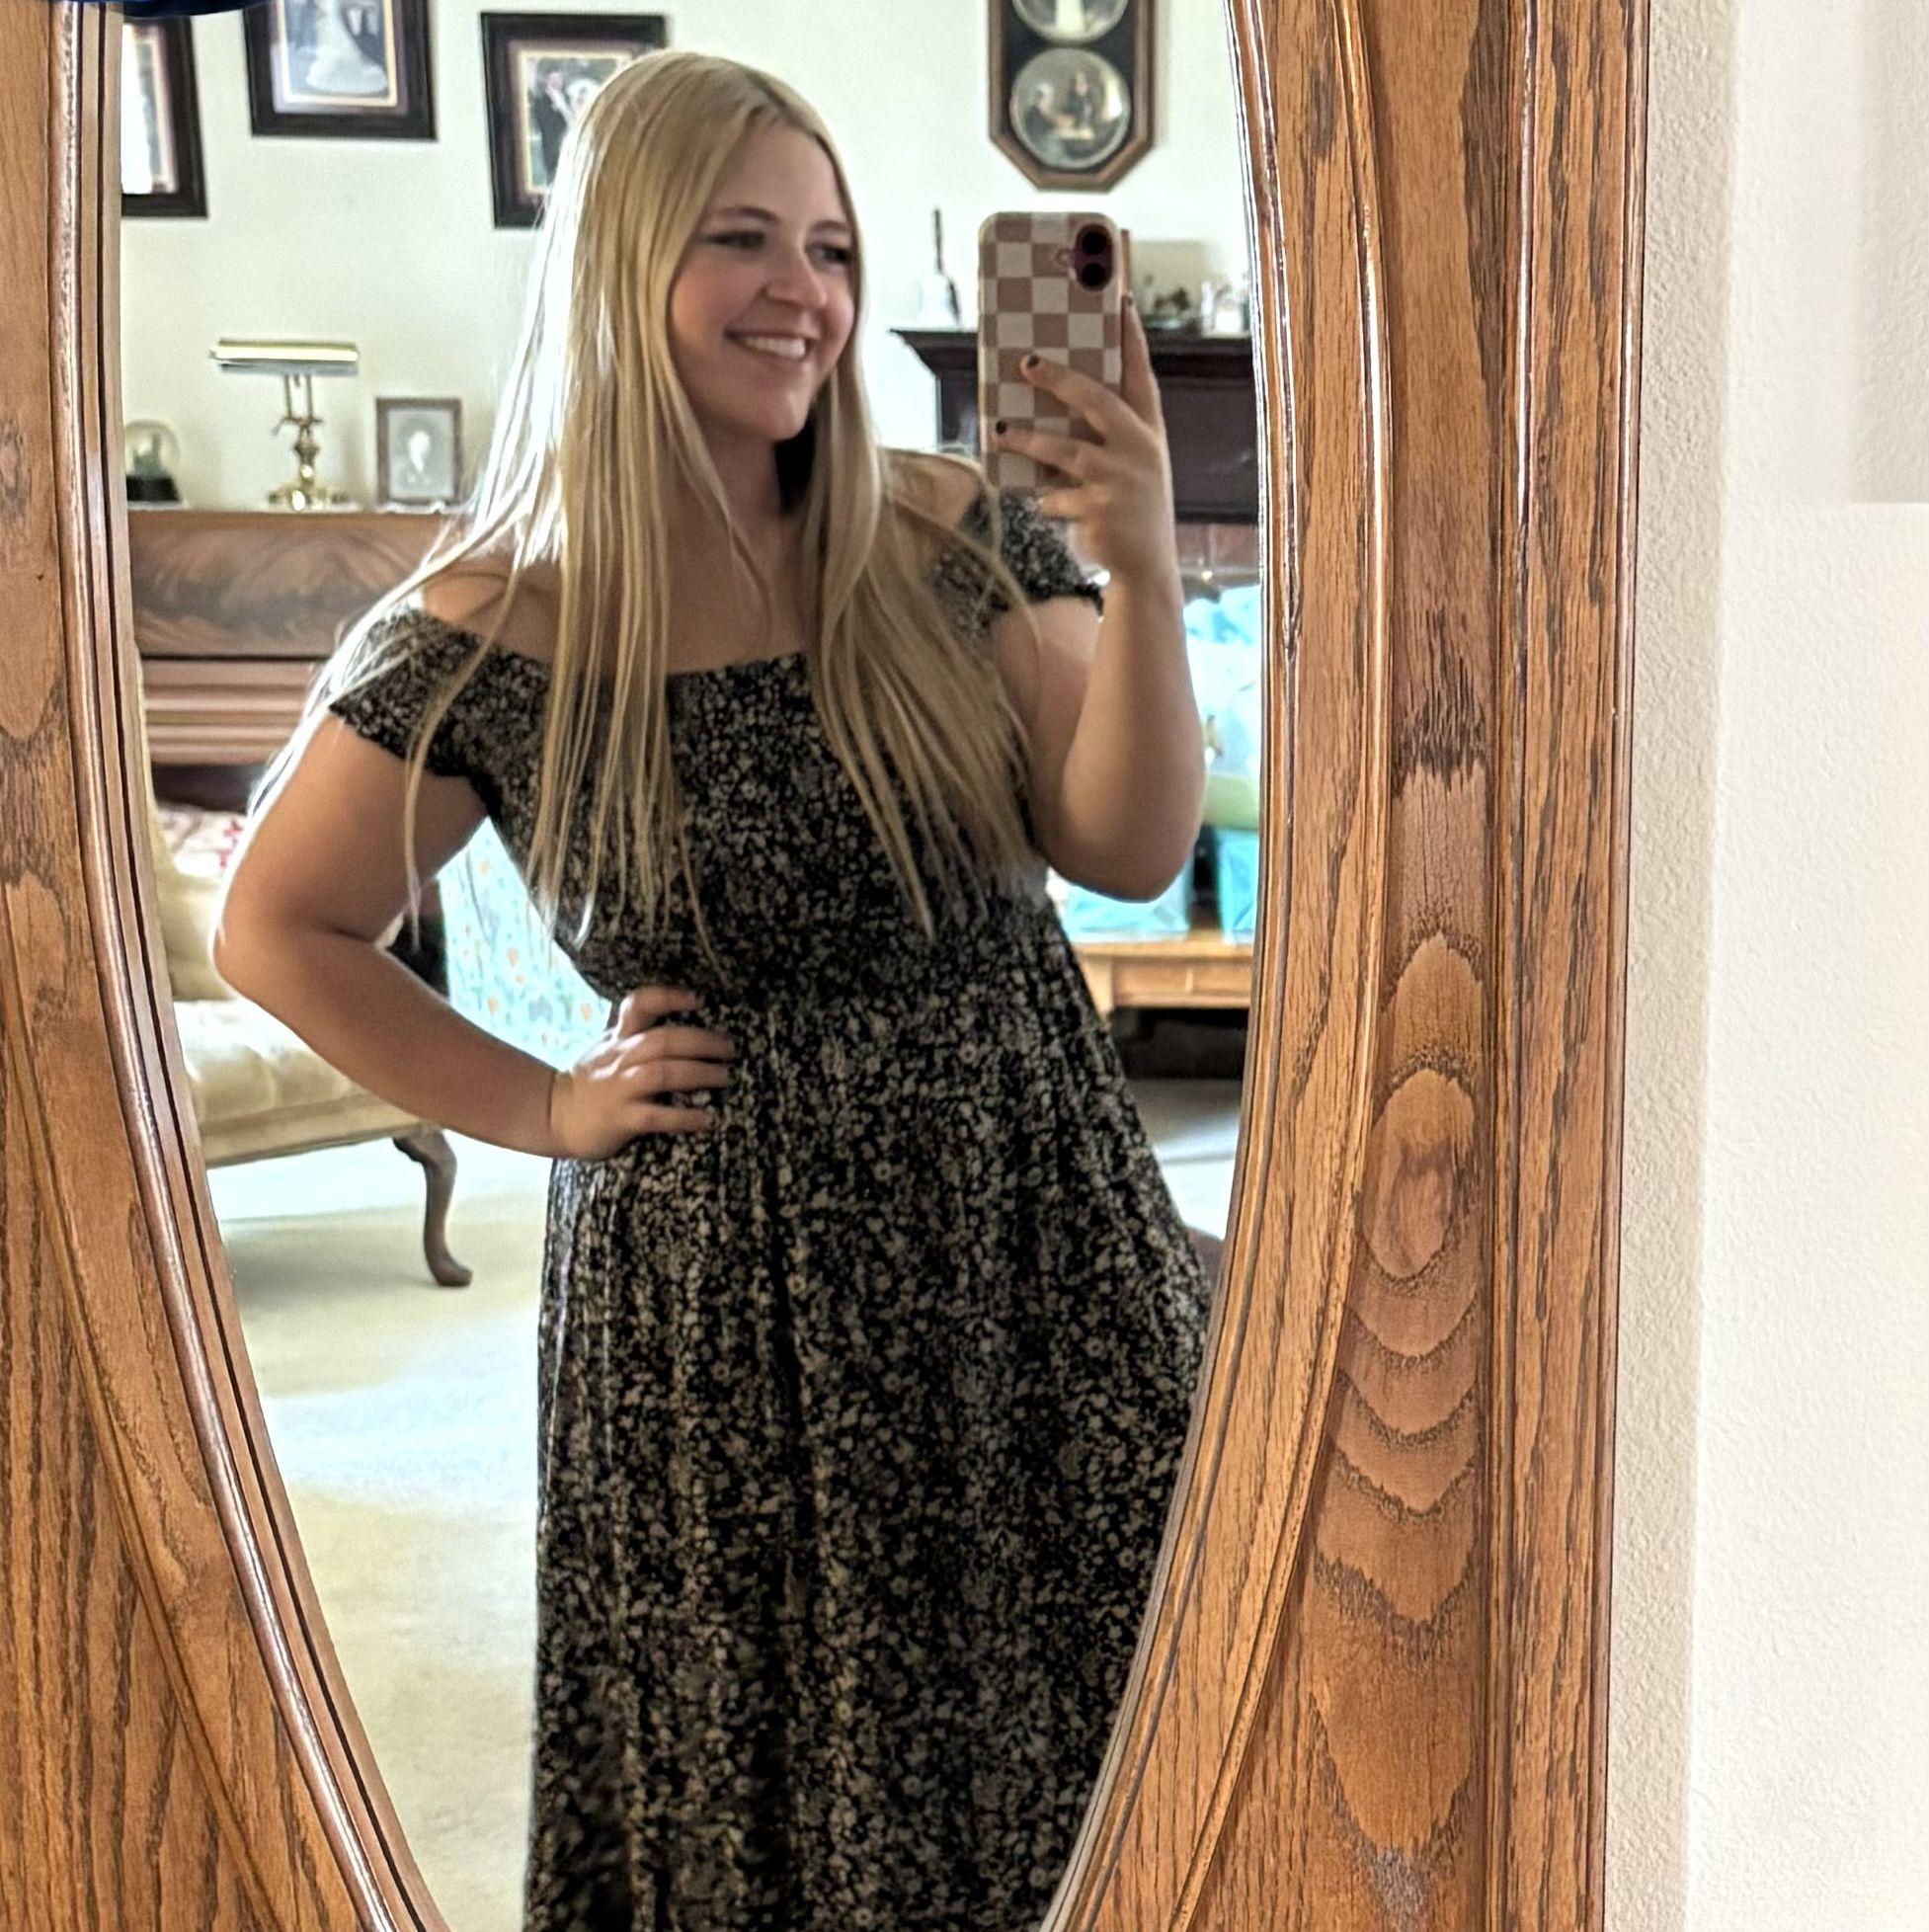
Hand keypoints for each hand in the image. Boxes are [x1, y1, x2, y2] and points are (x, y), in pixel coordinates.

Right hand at [546, 984, 735, 1159]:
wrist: (554, 1114)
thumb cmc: (593, 1080)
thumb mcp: (608, 1046)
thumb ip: (638, 1034)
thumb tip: (689, 1027)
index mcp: (618, 1037)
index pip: (639, 1004)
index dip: (669, 997)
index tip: (699, 999)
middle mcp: (619, 1058)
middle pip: (663, 1040)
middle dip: (702, 1042)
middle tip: (731, 1049)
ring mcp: (619, 1088)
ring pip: (662, 1074)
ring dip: (699, 1074)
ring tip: (726, 1077)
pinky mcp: (621, 1119)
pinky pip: (656, 1116)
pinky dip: (685, 1117)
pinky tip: (708, 1118)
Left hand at [987, 295, 1179, 586]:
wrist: (1146, 568)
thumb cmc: (1131, 507)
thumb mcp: (1132, 466)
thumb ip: (1107, 436)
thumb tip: (1050, 404)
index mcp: (1148, 432)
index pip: (1141, 375)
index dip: (1131, 338)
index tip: (1121, 299)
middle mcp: (1139, 450)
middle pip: (1096, 401)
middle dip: (1060, 379)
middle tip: (1027, 363)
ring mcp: (1119, 481)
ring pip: (1063, 450)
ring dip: (1027, 440)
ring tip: (998, 431)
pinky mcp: (1098, 510)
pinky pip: (1055, 497)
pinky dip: (1044, 500)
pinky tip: (1041, 504)